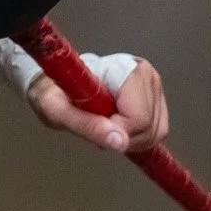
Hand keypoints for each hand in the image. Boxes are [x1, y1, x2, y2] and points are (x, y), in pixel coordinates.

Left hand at [26, 58, 167, 154]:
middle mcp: (144, 74)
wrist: (55, 82)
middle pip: (149, 128)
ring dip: (128, 139)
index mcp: (125, 69)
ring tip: (104, 125)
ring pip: (155, 133)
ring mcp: (153, 87)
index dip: (118, 130)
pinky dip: (135, 138)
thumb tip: (118, 141)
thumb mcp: (58, 110)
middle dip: (122, 137)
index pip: (139, 117)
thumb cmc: (54, 92)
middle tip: (98, 126)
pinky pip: (155, 133)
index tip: (97, 124)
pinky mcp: (156, 100)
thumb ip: (87, 125)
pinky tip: (116, 127)